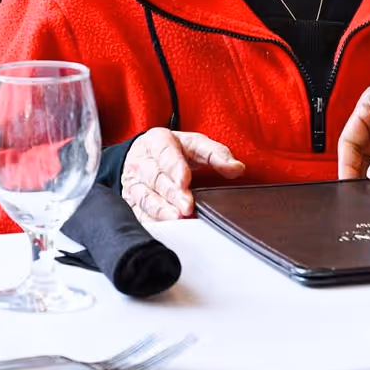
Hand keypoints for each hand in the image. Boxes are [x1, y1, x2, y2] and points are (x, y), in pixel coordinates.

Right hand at [120, 128, 245, 219]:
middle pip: (156, 178)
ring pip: (145, 197)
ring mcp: (134, 183)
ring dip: (161, 210)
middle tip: (187, 207)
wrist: (142, 155)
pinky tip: (165, 228)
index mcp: (157, 141)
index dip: (174, 167)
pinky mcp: (131, 202)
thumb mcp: (194, 144)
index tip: (185, 180)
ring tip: (177, 219)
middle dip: (172, 193)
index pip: (164, 153)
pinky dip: (152, 221)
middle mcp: (141, 162)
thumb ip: (216, 154)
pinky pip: (139, 213)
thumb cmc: (173, 150)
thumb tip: (237, 168)